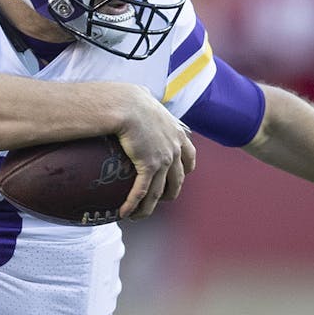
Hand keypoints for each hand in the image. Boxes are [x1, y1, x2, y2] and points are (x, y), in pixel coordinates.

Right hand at [113, 86, 196, 219]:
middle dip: (169, 194)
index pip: (189, 157)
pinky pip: (141, 192)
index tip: (177, 176)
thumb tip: (136, 99)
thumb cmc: (131, 99)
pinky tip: (124, 213)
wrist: (127, 104)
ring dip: (148, 207)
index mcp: (177, 134)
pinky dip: (133, 205)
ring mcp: (164, 159)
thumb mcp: (147, 101)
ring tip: (138, 215)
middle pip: (178, 180)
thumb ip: (148, 107)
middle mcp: (175, 149)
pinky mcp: (149, 166)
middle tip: (156, 201)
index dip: (185, 170)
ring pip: (159, 193)